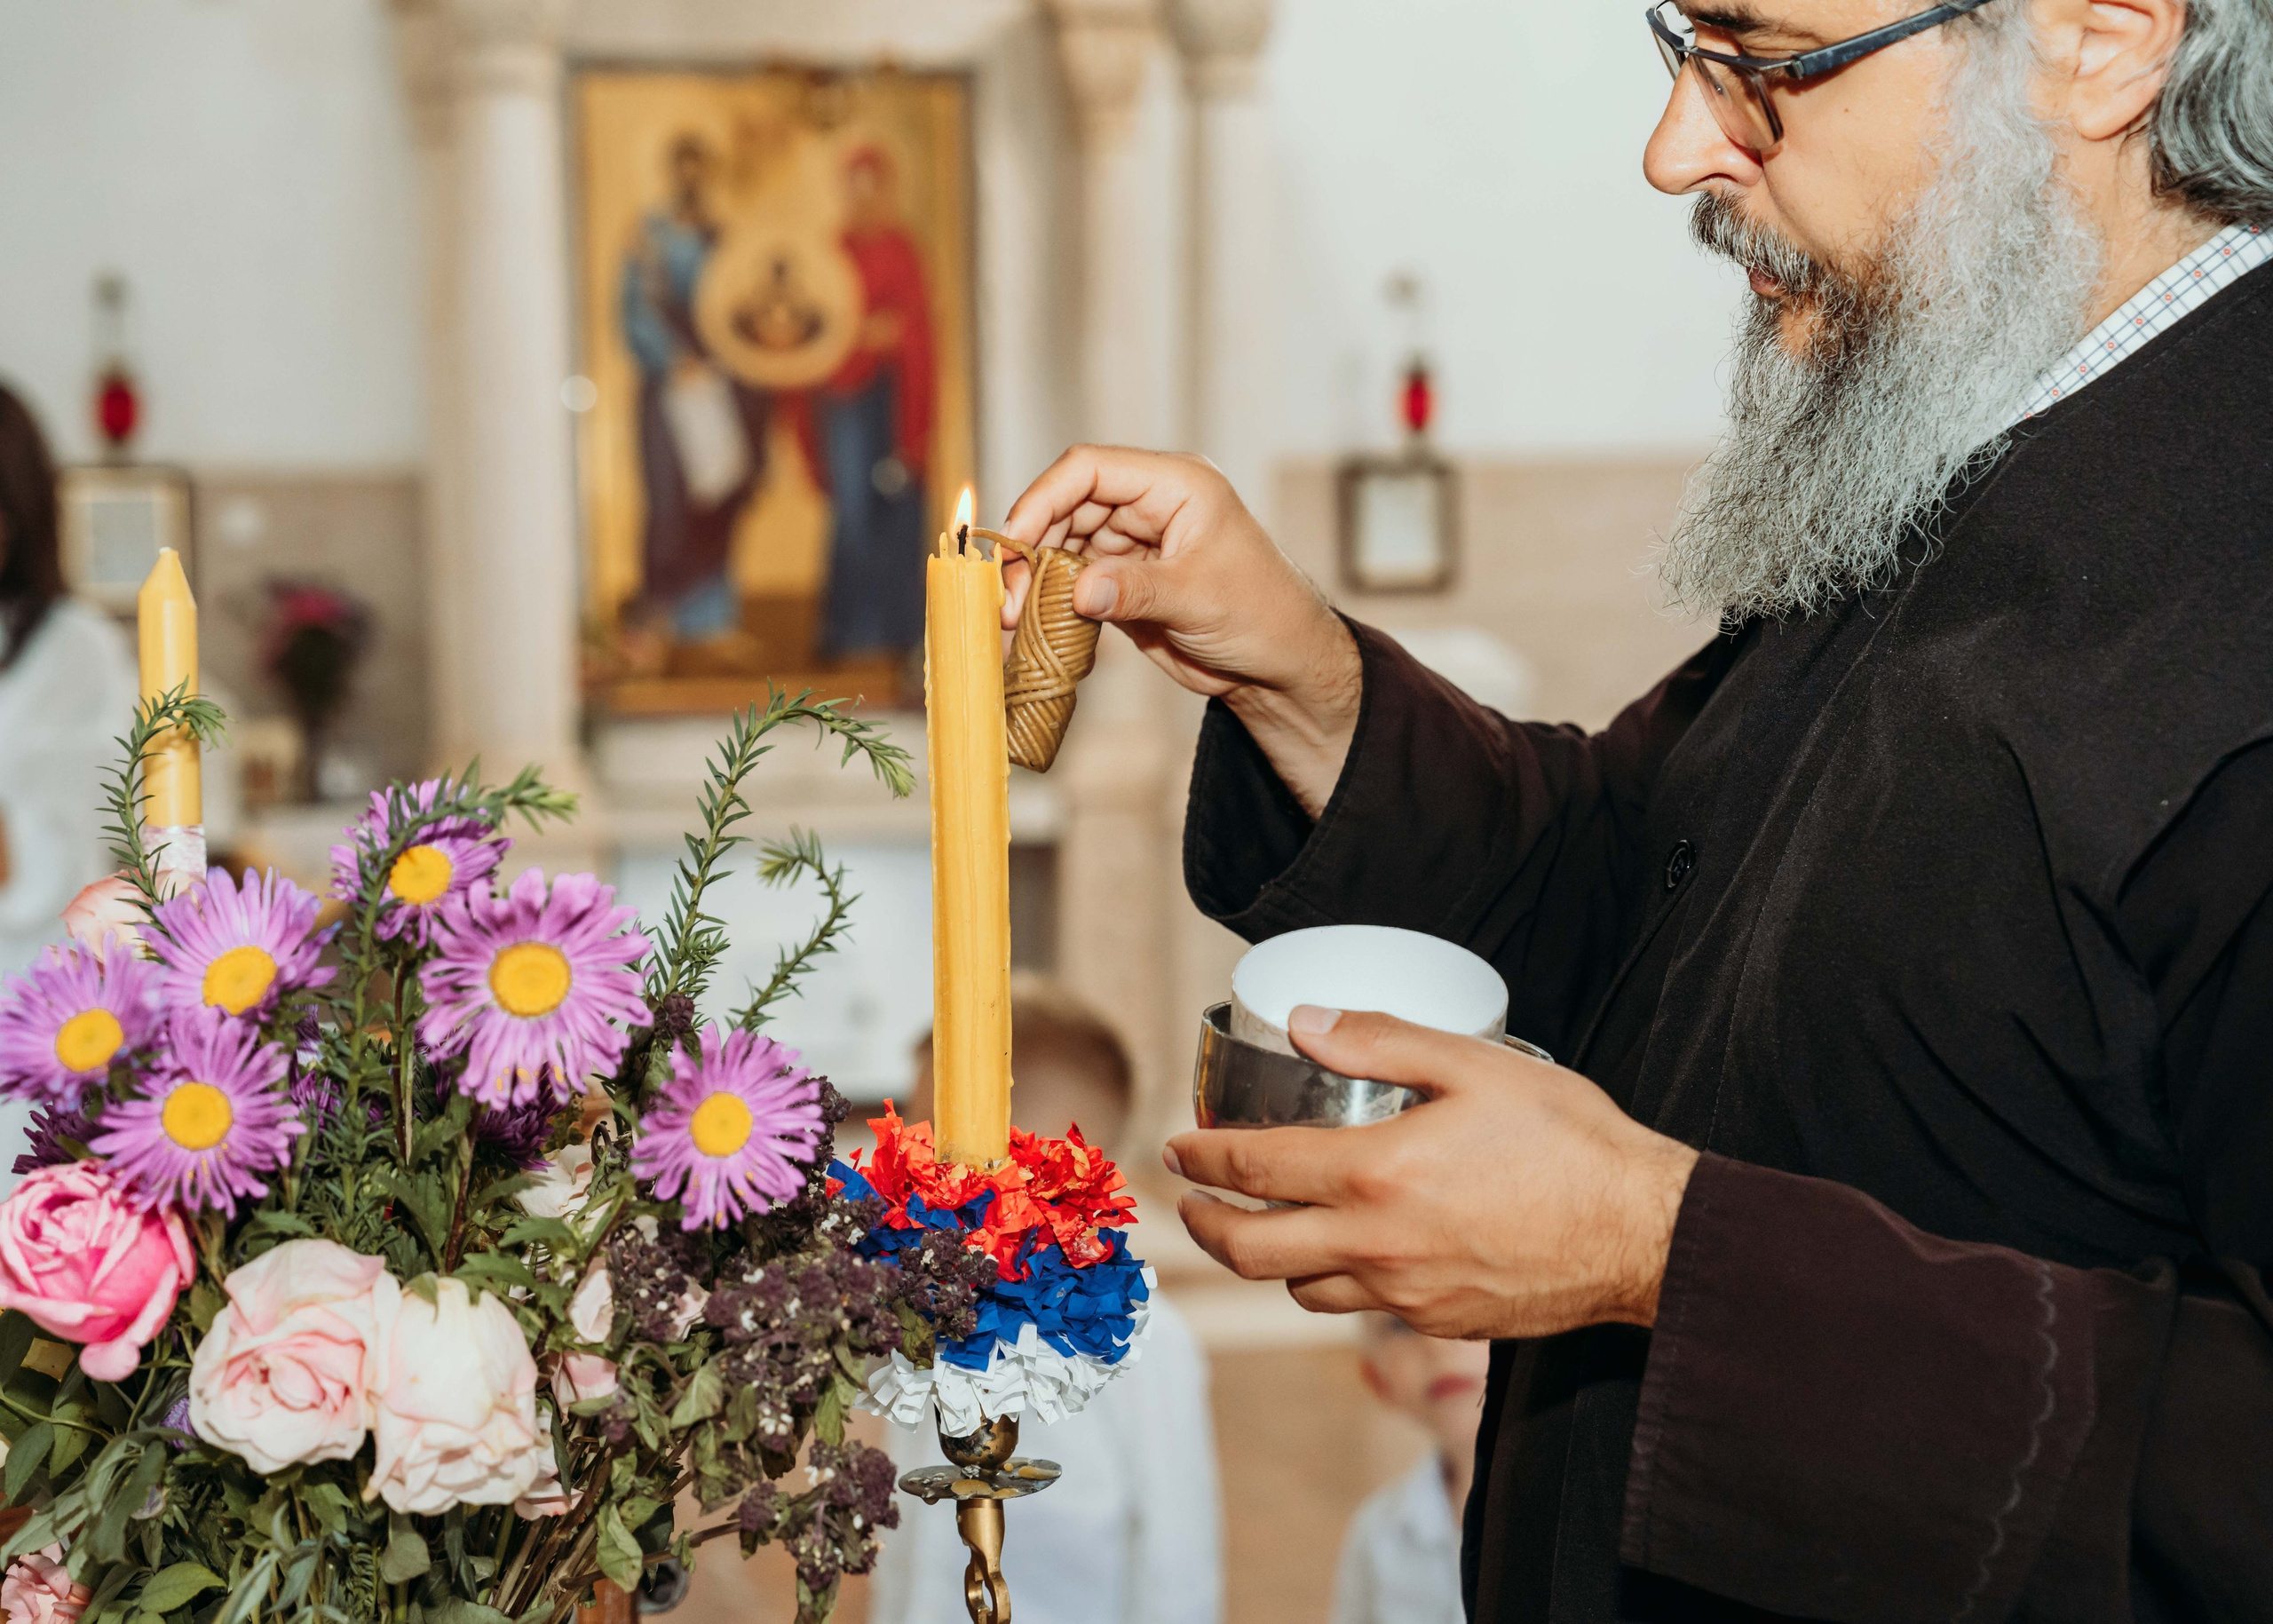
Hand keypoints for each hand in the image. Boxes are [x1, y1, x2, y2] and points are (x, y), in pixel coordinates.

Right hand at [999, 445, 1361, 815]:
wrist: (1280, 666)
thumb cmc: (1263, 614)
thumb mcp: (1200, 597)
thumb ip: (1137, 589)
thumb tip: (1078, 589)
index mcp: (1175, 485)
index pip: (1090, 469)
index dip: (1044, 498)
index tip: (1014, 539)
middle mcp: (1149, 507)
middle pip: (1067, 507)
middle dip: (1031, 545)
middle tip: (1009, 593)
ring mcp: (1134, 545)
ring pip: (1063, 546)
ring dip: (1035, 578)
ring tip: (1016, 615)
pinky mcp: (1124, 583)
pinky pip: (1073, 582)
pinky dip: (1052, 602)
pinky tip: (1039, 625)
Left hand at [1165, 1007, 1699, 1338]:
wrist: (1645, 1235)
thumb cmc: (1571, 1143)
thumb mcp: (1476, 1063)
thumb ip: (1381, 1040)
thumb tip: (1304, 1023)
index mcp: (1376, 1175)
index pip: (1253, 1169)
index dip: (1201, 1157)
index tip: (1177, 1147)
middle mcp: (1377, 1245)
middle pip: (1251, 1251)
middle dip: (1205, 1225)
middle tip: (1191, 1203)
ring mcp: (1406, 1293)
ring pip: (1301, 1289)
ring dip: (1267, 1258)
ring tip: (1263, 1226)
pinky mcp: (1440, 1321)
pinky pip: (1362, 1308)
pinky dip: (1334, 1280)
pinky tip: (1348, 1251)